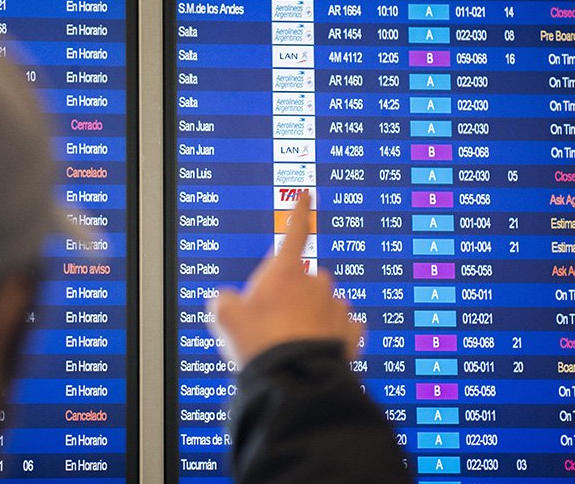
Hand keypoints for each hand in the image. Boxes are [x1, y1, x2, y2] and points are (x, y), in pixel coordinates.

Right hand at [208, 193, 362, 365]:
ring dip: (314, 315)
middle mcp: (315, 284)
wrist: (293, 379)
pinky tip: (317, 347)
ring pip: (326, 303)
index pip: (294, 232)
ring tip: (294, 340)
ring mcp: (335, 308)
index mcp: (285, 272)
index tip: (307, 195)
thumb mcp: (223, 318)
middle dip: (295, 293)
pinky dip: (333, 334)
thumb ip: (224, 300)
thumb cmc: (258, 343)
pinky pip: (344, 327)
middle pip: (307, 277)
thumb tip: (226, 300)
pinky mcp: (351, 333)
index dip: (299, 212)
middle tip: (275, 320)